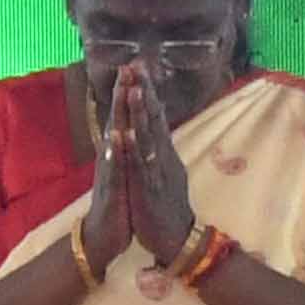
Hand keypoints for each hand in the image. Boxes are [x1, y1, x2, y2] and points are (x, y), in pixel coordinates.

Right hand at [65, 72, 134, 269]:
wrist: (104, 235)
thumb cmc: (118, 202)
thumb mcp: (125, 170)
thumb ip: (126, 147)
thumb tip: (130, 125)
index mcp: (119, 151)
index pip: (125, 115)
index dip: (130, 91)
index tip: (137, 65)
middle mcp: (112, 156)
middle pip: (118, 118)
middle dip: (123, 91)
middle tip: (128, 65)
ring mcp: (110, 170)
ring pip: (115, 136)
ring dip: (119, 113)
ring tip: (124, 90)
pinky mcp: (111, 188)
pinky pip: (114, 167)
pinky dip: (116, 151)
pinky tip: (117, 136)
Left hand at [118, 64, 200, 262]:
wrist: (177, 239)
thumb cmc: (166, 205)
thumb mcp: (164, 171)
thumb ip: (160, 149)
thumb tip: (158, 128)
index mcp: (162, 151)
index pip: (155, 114)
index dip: (147, 90)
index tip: (139, 66)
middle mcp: (162, 156)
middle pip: (154, 118)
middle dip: (144, 91)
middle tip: (136, 65)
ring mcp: (157, 170)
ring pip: (149, 136)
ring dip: (142, 113)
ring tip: (134, 90)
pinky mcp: (150, 188)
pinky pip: (142, 165)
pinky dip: (135, 148)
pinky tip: (128, 133)